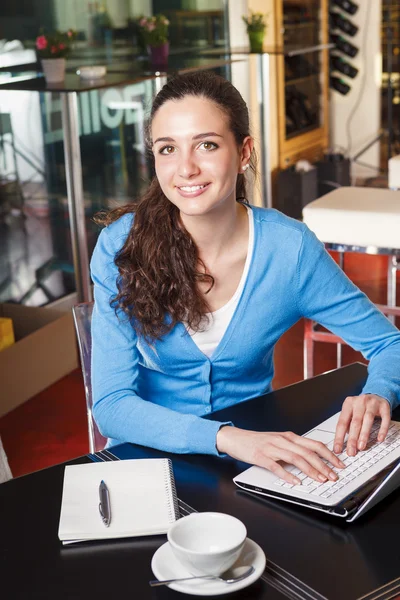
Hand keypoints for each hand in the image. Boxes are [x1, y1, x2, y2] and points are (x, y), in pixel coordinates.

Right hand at [216, 426, 344, 485]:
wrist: (236, 438)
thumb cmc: (257, 441)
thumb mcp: (279, 442)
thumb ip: (294, 449)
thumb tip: (312, 460)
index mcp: (290, 437)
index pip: (315, 444)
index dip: (329, 455)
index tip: (339, 464)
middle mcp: (283, 440)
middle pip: (309, 452)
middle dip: (324, 465)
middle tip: (334, 476)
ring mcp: (272, 448)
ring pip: (296, 458)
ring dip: (311, 470)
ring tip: (320, 479)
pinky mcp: (261, 456)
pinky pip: (276, 466)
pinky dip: (287, 474)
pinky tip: (295, 482)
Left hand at [334, 394, 390, 455]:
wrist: (377, 393)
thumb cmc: (361, 406)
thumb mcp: (351, 411)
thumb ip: (347, 423)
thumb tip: (344, 440)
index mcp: (348, 403)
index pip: (342, 422)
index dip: (339, 437)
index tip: (338, 448)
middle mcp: (359, 402)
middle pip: (355, 422)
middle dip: (352, 439)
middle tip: (351, 451)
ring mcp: (372, 403)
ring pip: (367, 420)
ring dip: (364, 435)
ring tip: (361, 447)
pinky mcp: (384, 406)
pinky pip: (384, 419)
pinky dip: (382, 430)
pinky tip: (379, 439)